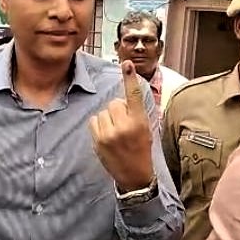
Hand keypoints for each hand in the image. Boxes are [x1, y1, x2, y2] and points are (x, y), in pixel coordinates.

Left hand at [89, 60, 153, 191]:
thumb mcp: (146, 129)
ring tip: (116, 133)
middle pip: (114, 103)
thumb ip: (135, 113)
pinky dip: (99, 126)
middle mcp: (125, 126)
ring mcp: (110, 134)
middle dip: (118, 110)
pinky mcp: (99, 141)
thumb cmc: (141, 150)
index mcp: (140, 122)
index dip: (130, 78)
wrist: (135, 176)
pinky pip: (94, 121)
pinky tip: (107, 136)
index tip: (127, 64)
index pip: (134, 95)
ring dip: (108, 119)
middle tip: (124, 124)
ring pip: (103, 112)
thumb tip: (122, 100)